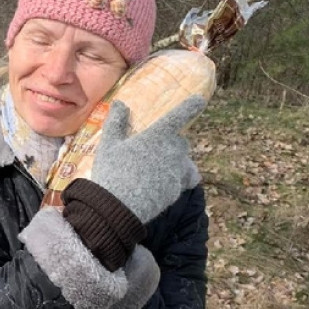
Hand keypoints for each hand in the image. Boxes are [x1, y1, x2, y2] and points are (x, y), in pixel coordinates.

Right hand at [88, 96, 205, 223]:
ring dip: (177, 163)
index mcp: (157, 135)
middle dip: (172, 144)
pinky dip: (174, 180)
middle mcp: (172, 151)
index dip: (190, 107)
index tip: (199, 101)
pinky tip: (159, 185)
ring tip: (159, 170)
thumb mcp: (108, 145)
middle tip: (154, 152)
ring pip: (185, 162)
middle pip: (180, 142)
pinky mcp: (176, 190)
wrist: (118, 208)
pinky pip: (182, 181)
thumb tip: (119, 103)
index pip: (179, 116)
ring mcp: (176, 172)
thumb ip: (116, 122)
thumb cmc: (111, 172)